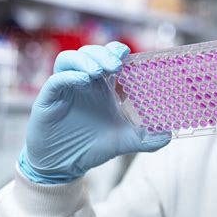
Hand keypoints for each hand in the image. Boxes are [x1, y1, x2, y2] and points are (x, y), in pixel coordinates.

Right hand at [18, 42, 170, 183]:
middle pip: (90, 52)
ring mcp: (64, 88)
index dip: (115, 50)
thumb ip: (145, 138)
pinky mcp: (48, 99)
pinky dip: (69, 76)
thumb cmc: (91, 145)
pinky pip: (56, 80)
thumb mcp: (122, 141)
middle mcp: (83, 82)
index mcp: (101, 86)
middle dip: (103, 53)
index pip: (107, 56)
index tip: (126, 55)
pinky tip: (83, 80)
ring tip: (98, 71)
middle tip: (116, 65)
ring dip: (85, 60)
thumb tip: (168, 135)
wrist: (64, 165)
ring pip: (69, 59)